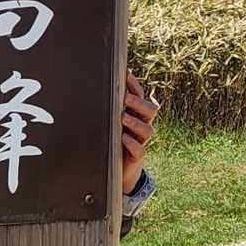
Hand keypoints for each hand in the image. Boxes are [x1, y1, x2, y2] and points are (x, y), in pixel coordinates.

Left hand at [120, 70, 158, 193]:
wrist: (116, 170)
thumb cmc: (112, 140)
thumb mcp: (111, 122)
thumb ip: (108, 108)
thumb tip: (95, 86)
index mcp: (136, 113)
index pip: (140, 96)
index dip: (135, 85)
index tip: (126, 75)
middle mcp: (141, 125)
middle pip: (150, 111)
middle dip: (139, 103)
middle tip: (126, 98)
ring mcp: (140, 141)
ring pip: (147, 130)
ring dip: (135, 123)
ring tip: (123, 118)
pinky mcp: (136, 157)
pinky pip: (140, 150)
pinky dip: (133, 144)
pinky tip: (124, 138)